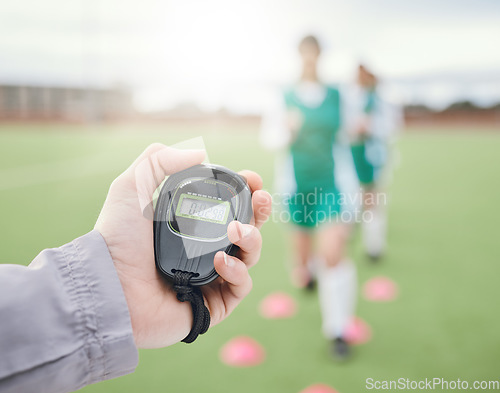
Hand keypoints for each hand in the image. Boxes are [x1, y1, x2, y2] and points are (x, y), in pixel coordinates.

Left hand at [94, 144, 271, 347]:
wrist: (109, 285)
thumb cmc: (116, 239)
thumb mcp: (132, 187)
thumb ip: (160, 159)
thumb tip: (201, 152)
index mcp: (189, 224)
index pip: (227, 206)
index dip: (244, 192)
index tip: (251, 180)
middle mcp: (202, 249)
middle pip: (247, 229)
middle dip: (260, 212)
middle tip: (261, 199)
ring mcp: (210, 276)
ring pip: (250, 256)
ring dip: (253, 238)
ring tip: (238, 230)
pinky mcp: (212, 303)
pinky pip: (241, 286)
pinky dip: (238, 271)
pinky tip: (221, 260)